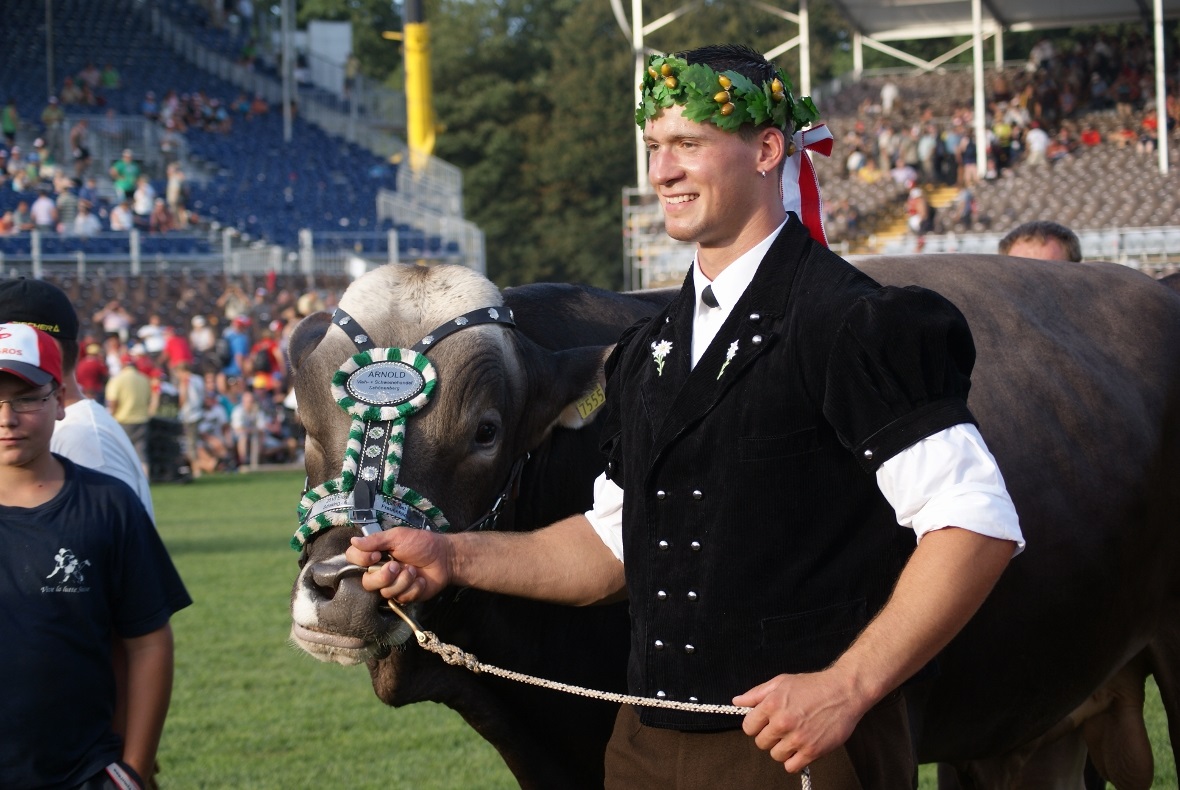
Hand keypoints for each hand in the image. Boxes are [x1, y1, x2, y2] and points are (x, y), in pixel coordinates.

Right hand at [344, 527, 452, 602]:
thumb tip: (354, 540)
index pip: (354, 559)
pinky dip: (413, 587)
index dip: (362, 560)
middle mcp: (380, 571)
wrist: (444, 558)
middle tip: (397, 565)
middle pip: (367, 582)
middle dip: (384, 576)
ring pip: (385, 592)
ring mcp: (392, 585)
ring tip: (413, 570)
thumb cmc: (422, 543)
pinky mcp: (404, 596)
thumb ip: (376, 540)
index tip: (376, 555)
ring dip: (403, 580)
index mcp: (375, 554)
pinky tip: (421, 580)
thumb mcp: (398, 536)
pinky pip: (401, 598)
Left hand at [733, 670, 869, 772]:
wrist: (844, 691)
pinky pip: (791, 766)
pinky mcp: (812, 751)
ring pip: (775, 755)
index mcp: (771, 704)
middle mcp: (782, 722)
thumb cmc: (813, 685)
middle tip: (783, 728)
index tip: (765, 723)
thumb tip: (737, 701)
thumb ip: (756, 694)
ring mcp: (797, 738)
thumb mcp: (782, 682)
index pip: (748, 727)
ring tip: (794, 736)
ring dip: (782, 748)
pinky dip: (794, 760)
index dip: (756, 725)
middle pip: (761, 743)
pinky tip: (800, 748)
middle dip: (769, 736)